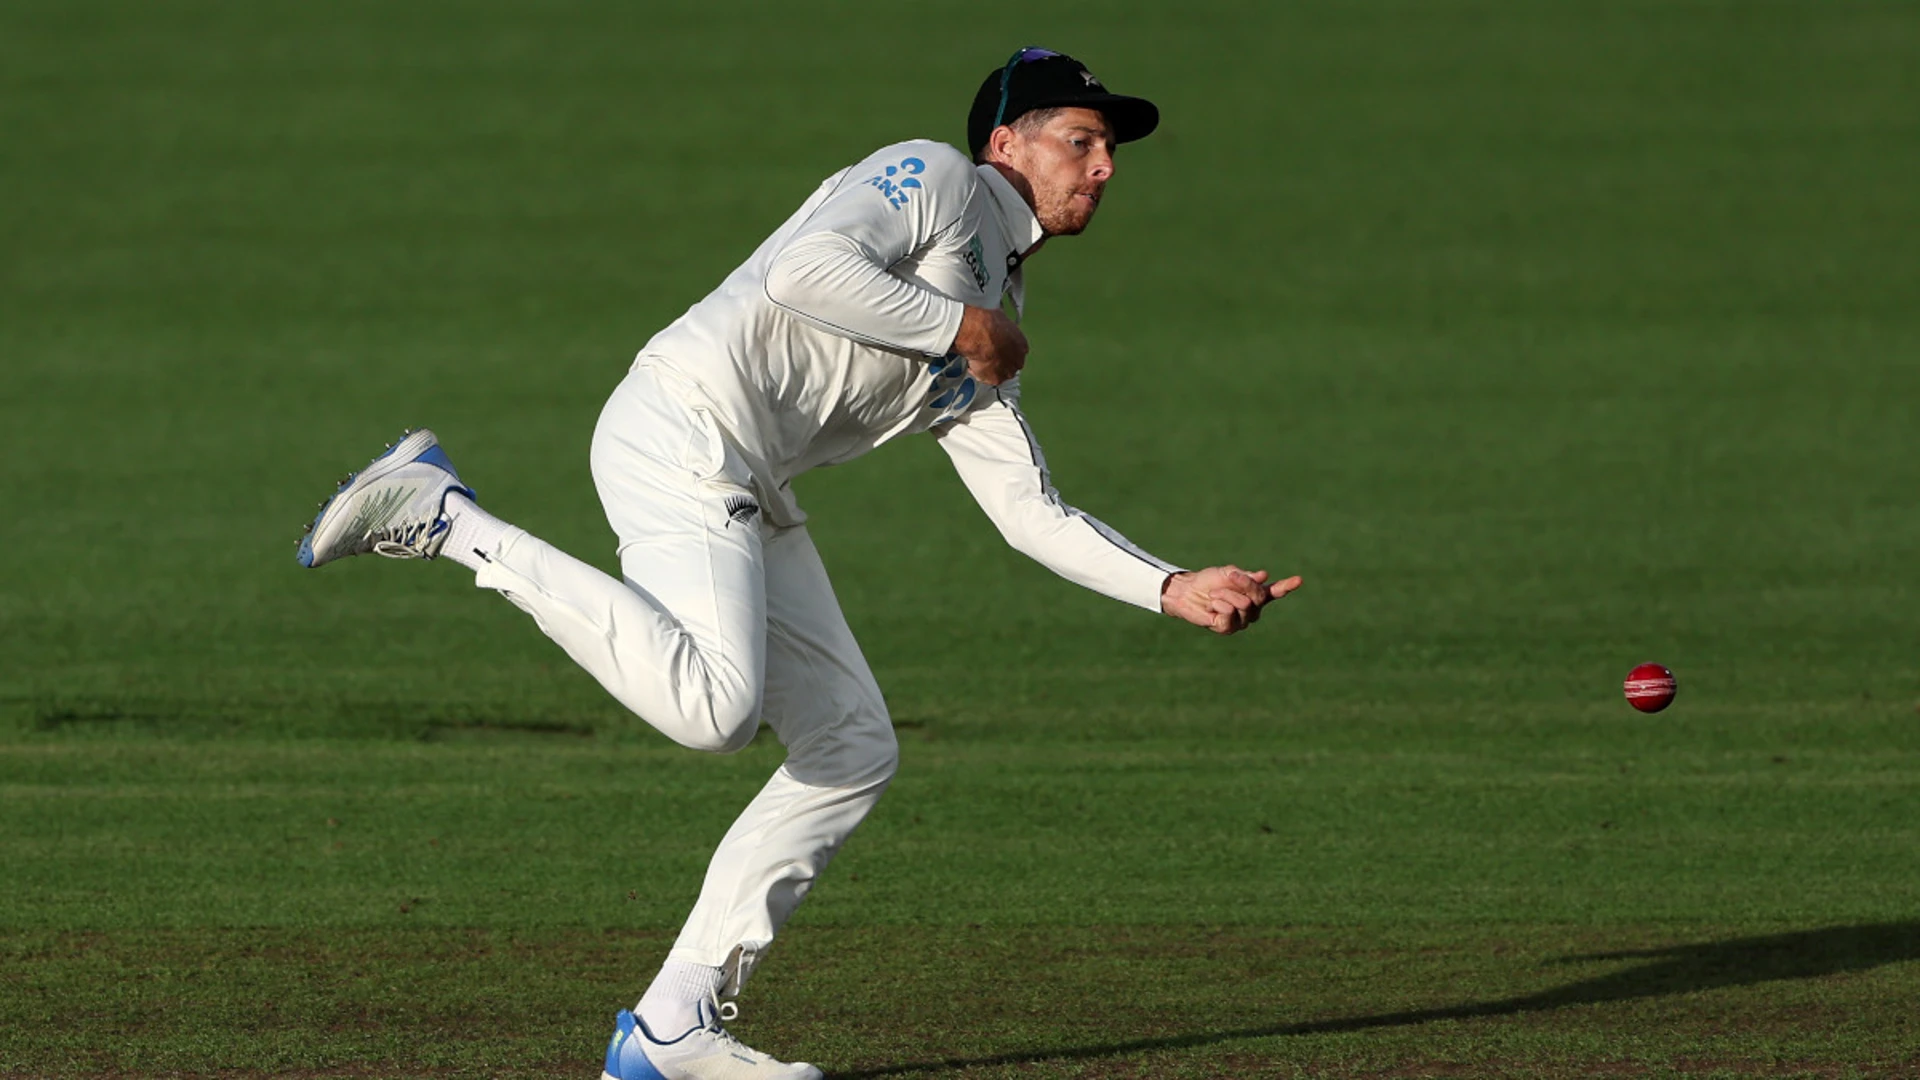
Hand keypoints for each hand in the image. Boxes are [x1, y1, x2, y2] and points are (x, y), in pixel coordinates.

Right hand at [950, 304, 1027, 385]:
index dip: (1007, 350)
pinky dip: (979, 374)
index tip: (998, 348)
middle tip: (988, 356)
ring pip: (1000, 373)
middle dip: (1001, 362)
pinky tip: (972, 365)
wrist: (979, 335)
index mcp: (1021, 345)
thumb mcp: (999, 317)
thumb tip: (996, 320)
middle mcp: (1018, 360)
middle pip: (1011, 365)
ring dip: (991, 369)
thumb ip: (1001, 325)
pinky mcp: (996, 380)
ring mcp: (1007, 371)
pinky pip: (986, 379)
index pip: (1018, 351)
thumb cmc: (988, 324)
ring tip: (979, 361)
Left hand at [1160, 566, 1302, 634]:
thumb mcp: (1228, 573)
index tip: (1299, 579)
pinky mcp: (1228, 628)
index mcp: (1254, 594)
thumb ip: (1245, 577)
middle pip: (1259, 596)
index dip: (1287, 586)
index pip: (1274, 592)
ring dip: (1226, 594)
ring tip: (1214, 595)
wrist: (1186, 591)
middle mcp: (1251, 609)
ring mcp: (1241, 621)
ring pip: (1244, 604)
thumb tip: (1264, 576)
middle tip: (1230, 577)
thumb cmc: (1208, 581)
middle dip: (1244, 584)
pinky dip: (1220, 604)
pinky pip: (1230, 613)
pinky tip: (1212, 605)